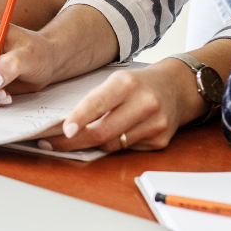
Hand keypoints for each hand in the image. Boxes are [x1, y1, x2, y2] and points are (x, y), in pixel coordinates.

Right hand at [0, 0, 67, 30]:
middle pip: (59, 7)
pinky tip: (20, 14)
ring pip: (47, 16)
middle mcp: (54, 21)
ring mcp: (43, 31)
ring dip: (42, 8)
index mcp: (57, 6)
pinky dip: (33, 18)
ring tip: (28, 2)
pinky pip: (37, 24)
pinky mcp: (31, 37)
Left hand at [39, 59, 206, 152]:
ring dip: (95, 144)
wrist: (176, 87)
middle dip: (75, 141)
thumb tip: (67, 126)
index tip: (64, 130)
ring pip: (113, 144)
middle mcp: (144, 103)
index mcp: (127, 84)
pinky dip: (117, 144)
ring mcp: (155, 124)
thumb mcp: (117, 81)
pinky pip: (128, 149)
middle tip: (53, 143)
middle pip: (103, 132)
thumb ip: (96, 100)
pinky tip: (119, 133)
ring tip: (81, 137)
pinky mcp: (160, 140)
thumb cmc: (139, 84)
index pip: (98, 103)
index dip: (79, 118)